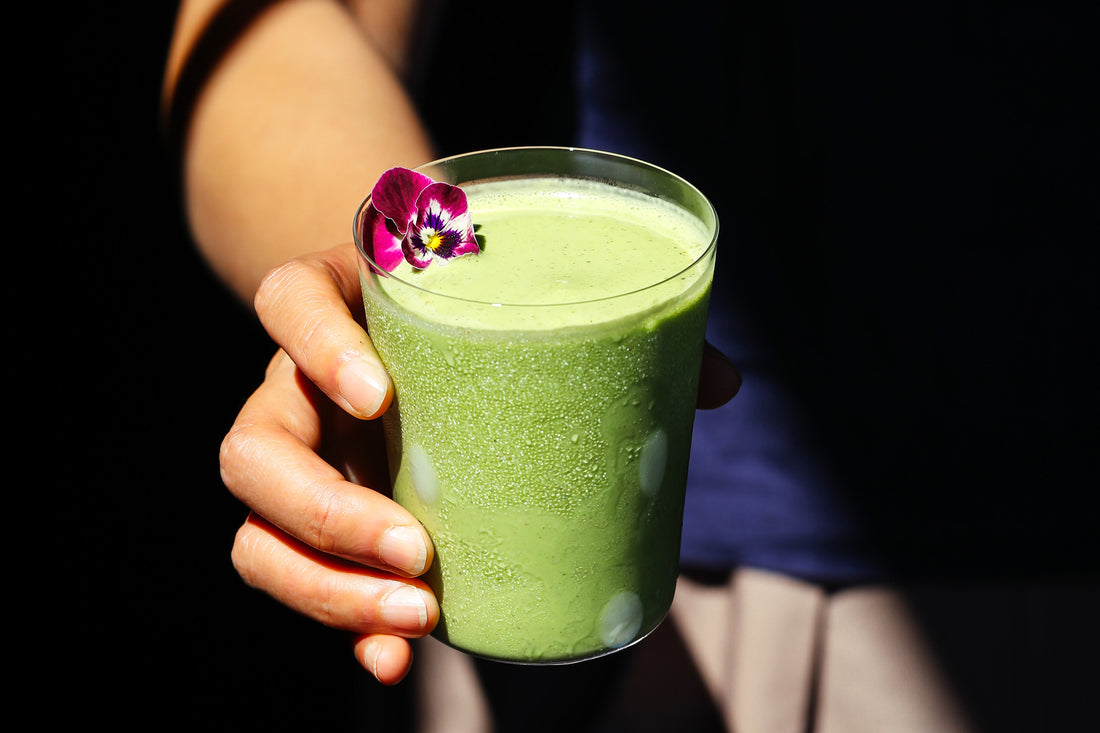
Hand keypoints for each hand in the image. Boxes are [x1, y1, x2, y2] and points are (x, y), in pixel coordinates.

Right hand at [220, 242, 740, 684]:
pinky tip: (394, 658)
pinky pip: (295, 576)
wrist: (410, 323)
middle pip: (253, 447)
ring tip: (416, 615)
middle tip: (416, 548)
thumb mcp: (522, 300)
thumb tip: (722, 382)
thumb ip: (614, 331)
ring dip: (323, 587)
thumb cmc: (472, 308)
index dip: (314, 345)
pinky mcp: (318, 517)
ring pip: (257, 527)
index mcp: (343, 303)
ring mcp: (302, 455)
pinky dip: (341, 625)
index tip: (380, 397)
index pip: (287, 300)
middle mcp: (299, 384)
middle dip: (325, 510)